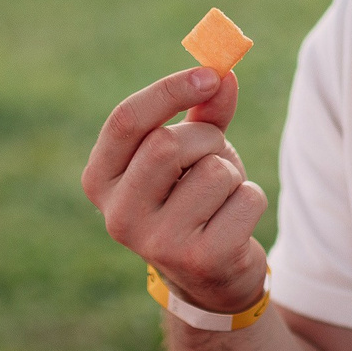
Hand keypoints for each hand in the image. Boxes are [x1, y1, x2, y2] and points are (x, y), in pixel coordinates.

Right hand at [83, 67, 268, 315]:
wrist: (210, 276)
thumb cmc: (193, 198)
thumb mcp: (192, 151)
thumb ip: (204, 110)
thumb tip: (225, 74)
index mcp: (100, 180)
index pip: (125, 121)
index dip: (169, 90)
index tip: (210, 75)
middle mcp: (118, 216)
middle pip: (167, 144)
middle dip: (206, 138)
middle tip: (214, 152)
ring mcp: (157, 244)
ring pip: (213, 171)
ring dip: (231, 172)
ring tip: (221, 196)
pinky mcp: (202, 260)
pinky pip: (245, 198)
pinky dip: (251, 199)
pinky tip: (234, 222)